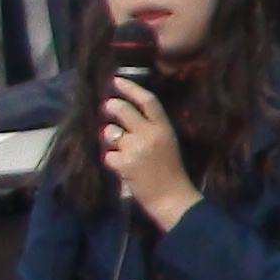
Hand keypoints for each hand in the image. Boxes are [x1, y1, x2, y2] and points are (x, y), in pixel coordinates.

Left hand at [104, 78, 196, 226]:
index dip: (130, 88)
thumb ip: (151, 128)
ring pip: (110, 133)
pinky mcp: (123, 164)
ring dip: (110, 138)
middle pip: (123, 110)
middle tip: (108, 107)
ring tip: (121, 149)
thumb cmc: (171, 171)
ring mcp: (135, 149)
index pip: (148, 101)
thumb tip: (125, 116)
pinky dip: (111, 160)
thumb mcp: (168, 143)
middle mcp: (150, 135)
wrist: (172, 198)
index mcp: (164, 128)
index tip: (116, 80)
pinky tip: (122, 168)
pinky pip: (107, 154)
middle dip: (112, 107)